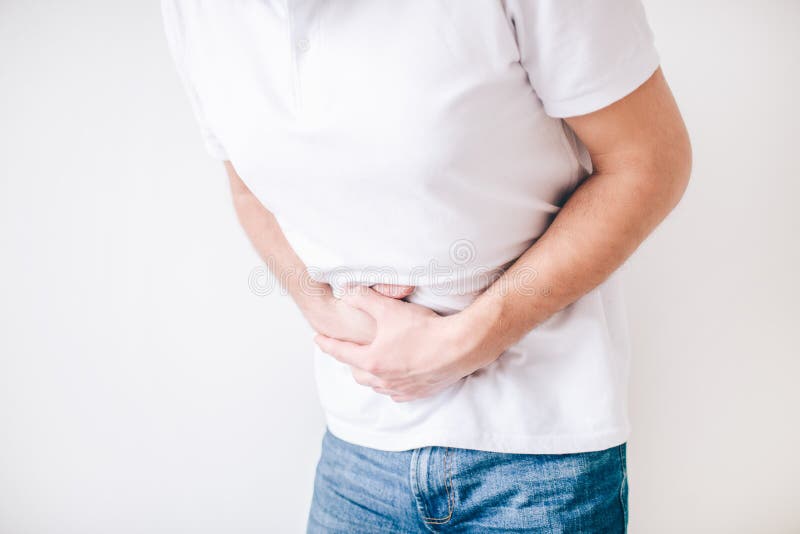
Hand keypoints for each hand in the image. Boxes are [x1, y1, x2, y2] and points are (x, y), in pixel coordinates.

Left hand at [313, 285, 494, 402]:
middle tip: (350, 350)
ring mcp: (401, 388)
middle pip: (357, 373)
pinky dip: (391, 385)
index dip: (327, 343)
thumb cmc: (425, 328)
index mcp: (371, 360)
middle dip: (350, 361)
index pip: (340, 352)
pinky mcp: (418, 393)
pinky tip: (396, 376)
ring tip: (372, 363)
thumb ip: (363, 298)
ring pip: (376, 385)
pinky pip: (396, 393)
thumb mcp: (389, 308)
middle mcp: (383, 379)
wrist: (459, 347)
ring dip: (370, 375)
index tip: (318, 339)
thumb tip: (346, 292)